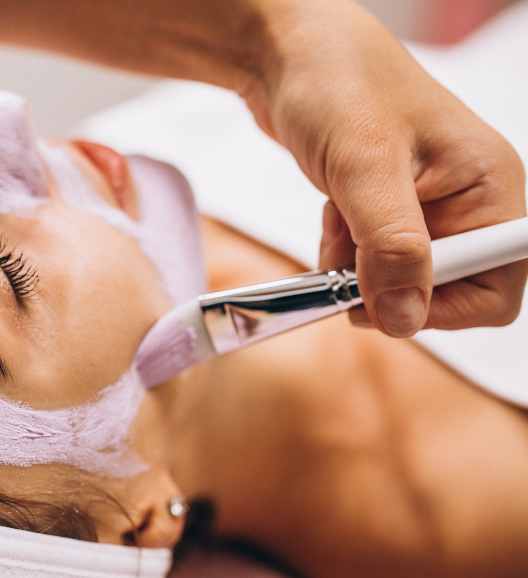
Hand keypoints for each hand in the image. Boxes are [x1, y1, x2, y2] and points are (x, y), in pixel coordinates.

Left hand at [247, 1, 526, 335]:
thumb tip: (405, 317)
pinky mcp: (389, 209)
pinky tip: (333, 212)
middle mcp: (468, 203)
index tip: (379, 296)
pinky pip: (370, 261)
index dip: (438, 309)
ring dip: (356, 267)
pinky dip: (343, 252)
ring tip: (338, 218)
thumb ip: (390, 247)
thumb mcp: (366, 167)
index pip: (495, 291)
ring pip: (397, 281)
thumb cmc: (338, 82)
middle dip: (387, 285)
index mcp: (490, 189)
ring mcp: (427, 208)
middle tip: (346, 259)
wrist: (288, 53)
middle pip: (442, 293)